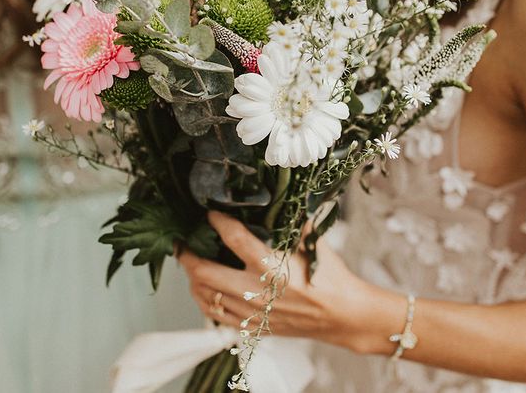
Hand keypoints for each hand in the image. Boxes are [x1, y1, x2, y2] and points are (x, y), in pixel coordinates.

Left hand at [178, 211, 394, 352]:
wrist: (343, 315)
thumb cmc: (330, 276)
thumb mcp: (314, 242)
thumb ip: (292, 220)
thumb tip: (276, 198)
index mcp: (274, 267)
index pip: (234, 239)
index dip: (218, 222)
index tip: (210, 213)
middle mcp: (258, 293)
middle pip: (207, 273)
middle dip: (189, 255)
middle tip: (182, 241)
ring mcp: (254, 314)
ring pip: (206, 297)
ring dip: (193, 278)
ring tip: (190, 263)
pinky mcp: (254, 327)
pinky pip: (216, 317)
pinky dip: (204, 301)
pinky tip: (203, 289)